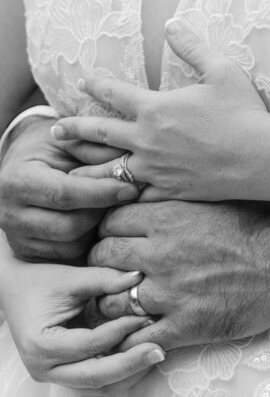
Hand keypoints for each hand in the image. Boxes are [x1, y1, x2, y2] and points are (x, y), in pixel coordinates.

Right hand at [0, 115, 139, 260]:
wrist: (24, 165)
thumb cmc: (51, 149)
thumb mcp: (70, 140)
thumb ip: (97, 150)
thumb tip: (131, 163)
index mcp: (18, 180)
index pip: (64, 193)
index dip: (101, 193)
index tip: (130, 188)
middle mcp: (10, 214)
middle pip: (68, 226)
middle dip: (102, 213)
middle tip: (125, 198)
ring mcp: (17, 237)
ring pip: (71, 246)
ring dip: (97, 228)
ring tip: (110, 206)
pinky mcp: (27, 253)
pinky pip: (67, 255)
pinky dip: (87, 240)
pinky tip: (97, 219)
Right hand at [0, 256, 164, 391]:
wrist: (17, 288)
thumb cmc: (40, 281)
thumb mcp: (70, 276)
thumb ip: (104, 278)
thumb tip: (138, 277)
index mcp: (42, 345)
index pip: (89, 345)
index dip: (119, 331)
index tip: (145, 317)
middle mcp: (45, 368)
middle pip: (94, 377)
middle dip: (130, 364)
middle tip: (159, 350)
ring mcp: (54, 375)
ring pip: (98, 386)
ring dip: (128, 373)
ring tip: (155, 353)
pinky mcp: (65, 373)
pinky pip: (96, 382)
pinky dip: (118, 373)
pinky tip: (140, 356)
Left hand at [51, 21, 269, 201]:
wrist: (258, 157)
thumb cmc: (242, 111)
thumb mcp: (221, 69)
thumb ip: (192, 46)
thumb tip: (171, 23)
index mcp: (156, 108)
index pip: (114, 93)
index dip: (96, 85)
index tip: (83, 81)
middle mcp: (146, 139)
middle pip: (99, 133)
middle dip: (74, 129)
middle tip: (55, 129)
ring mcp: (154, 168)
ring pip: (108, 169)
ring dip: (86, 166)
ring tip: (69, 169)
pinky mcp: (166, 190)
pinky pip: (134, 193)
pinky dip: (118, 193)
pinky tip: (111, 195)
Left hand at [88, 198, 269, 352]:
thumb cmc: (262, 223)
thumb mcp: (217, 196)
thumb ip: (180, 195)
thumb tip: (155, 187)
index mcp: (170, 216)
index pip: (111, 220)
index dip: (110, 227)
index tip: (118, 234)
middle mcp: (162, 253)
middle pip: (103, 257)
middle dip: (103, 262)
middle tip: (114, 267)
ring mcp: (170, 292)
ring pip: (112, 301)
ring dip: (113, 301)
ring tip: (123, 301)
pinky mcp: (184, 325)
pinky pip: (138, 337)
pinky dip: (130, 338)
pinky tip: (134, 333)